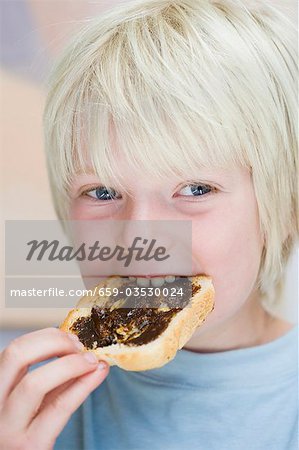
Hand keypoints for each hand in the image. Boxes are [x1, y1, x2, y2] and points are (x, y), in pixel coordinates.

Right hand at [0, 327, 108, 448]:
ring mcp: (8, 428)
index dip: (46, 336)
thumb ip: (53, 375)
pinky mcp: (30, 446)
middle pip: (17, 356)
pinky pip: (59, 407)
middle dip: (54, 342)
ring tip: (92, 360)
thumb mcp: (37, 400)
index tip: (70, 337)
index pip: (14, 349)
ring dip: (70, 364)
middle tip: (79, 345)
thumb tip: (83, 349)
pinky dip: (83, 386)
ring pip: (35, 383)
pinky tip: (98, 374)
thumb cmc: (32, 431)